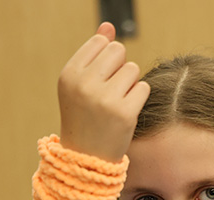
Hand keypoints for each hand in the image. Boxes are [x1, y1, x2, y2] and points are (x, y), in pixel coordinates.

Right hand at [57, 22, 149, 161]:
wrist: (86, 158)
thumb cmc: (84, 116)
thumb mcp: (81, 83)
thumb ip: (95, 52)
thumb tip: (109, 26)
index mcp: (69, 74)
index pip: (101, 42)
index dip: (106, 59)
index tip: (99, 79)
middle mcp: (84, 84)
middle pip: (119, 51)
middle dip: (119, 68)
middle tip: (110, 91)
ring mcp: (104, 98)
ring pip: (133, 69)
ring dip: (130, 83)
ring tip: (117, 101)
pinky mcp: (124, 113)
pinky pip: (143, 88)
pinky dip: (138, 98)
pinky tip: (126, 111)